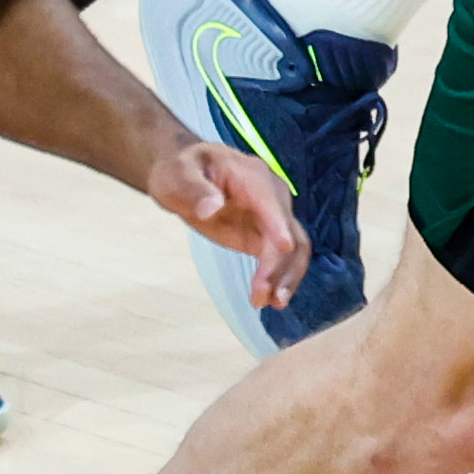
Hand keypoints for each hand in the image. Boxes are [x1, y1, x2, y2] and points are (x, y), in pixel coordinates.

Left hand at [148, 130, 308, 313]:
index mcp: (251, 176)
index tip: (283, 247)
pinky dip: (280, 277)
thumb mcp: (179, 175)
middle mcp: (271, 196)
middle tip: (261, 296)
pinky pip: (283, 257)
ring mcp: (271, 217)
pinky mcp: (265, 236)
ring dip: (287, 276)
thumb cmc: (180, 170)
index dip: (278, 222)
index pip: (270, 200)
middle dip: (279, 264)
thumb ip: (195, 190)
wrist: (185, 177)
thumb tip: (211, 209)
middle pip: (288, 229)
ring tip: (270, 302)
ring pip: (294, 247)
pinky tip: (269, 298)